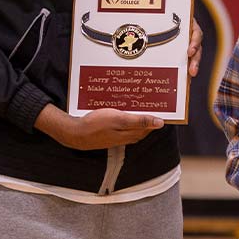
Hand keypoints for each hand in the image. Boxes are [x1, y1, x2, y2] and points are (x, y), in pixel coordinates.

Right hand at [35, 104, 162, 149]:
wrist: (76, 133)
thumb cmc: (96, 125)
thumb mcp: (120, 120)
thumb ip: (140, 121)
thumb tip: (160, 123)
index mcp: (131, 133)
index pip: (150, 126)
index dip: (157, 117)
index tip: (162, 105)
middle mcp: (126, 137)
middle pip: (142, 126)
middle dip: (148, 115)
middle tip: (152, 102)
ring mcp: (117, 136)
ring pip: (132, 126)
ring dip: (137, 116)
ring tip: (139, 103)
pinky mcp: (109, 134)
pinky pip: (123, 126)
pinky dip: (126, 118)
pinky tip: (123, 110)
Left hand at [163, 0, 202, 76]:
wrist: (156, 13)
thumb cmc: (163, 4)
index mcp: (188, 23)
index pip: (195, 33)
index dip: (194, 41)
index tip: (188, 49)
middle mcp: (188, 35)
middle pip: (196, 48)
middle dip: (196, 58)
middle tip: (190, 68)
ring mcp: (183, 45)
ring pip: (192, 58)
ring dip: (193, 66)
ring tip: (190, 76)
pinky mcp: (175, 54)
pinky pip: (181, 64)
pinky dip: (181, 73)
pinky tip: (180, 83)